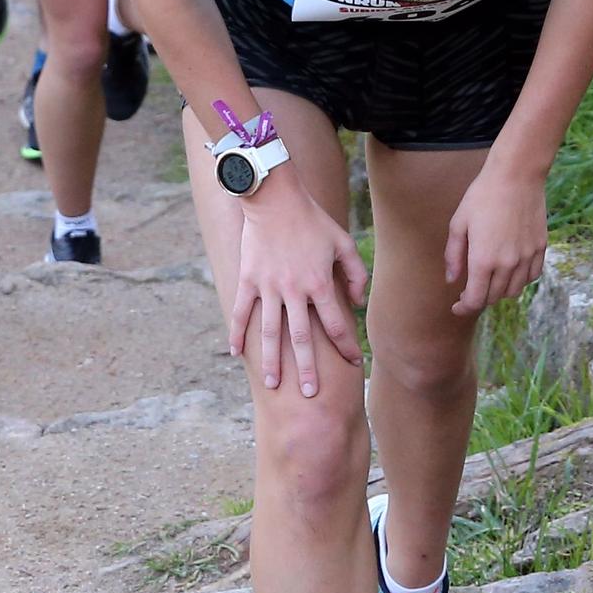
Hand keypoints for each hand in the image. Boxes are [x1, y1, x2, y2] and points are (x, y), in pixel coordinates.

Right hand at [230, 174, 369, 394]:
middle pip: (303, 338)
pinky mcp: (248, 280)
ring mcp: (268, 287)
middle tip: (310, 394)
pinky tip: (235, 354)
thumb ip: (355, 273)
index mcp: (320, 283)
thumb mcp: (343, 243)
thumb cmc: (312, 220)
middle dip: (309, 369)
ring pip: (271, 332)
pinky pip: (241, 312)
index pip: (338, 325)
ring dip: (272, 361)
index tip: (354, 364)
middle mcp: (294, 291)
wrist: (274, 198)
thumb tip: (357, 301)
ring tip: (273, 384)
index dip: (347, 346)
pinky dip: (237, 333)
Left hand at [444, 161, 547, 315]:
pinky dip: (519, 281)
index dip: (464, 308)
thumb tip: (451, 280)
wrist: (516, 176)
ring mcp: (527, 257)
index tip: (456, 306)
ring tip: (489, 281)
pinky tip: (510, 272)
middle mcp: (507, 264)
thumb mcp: (458, 223)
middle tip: (468, 291)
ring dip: (499, 292)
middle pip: (493, 297)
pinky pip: (531, 277)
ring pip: (514, 291)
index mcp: (483, 260)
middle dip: (479, 299)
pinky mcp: (540, 248)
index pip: (474, 300)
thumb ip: (453, 255)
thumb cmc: (482, 196)